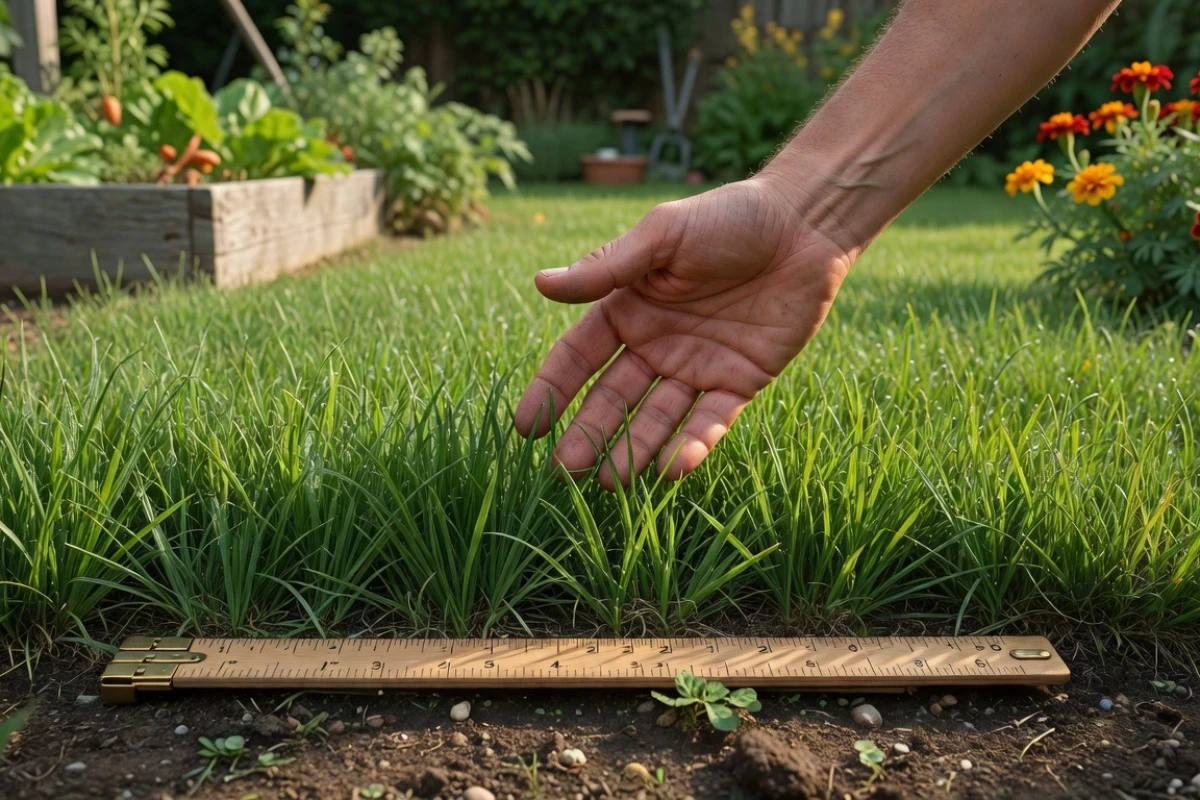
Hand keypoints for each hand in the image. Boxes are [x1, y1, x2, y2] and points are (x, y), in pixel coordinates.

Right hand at [513, 177, 856, 488]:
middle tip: (564, 473)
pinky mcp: (740, 382)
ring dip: (633, 450)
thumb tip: (540, 284)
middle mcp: (656, 344)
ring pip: (657, 418)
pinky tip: (673, 468)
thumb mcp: (662, 236)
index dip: (551, 391)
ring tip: (608, 484)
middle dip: (588, 434)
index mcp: (628, 309)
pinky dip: (693, 444)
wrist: (804, 225)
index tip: (526, 428)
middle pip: (612, 399)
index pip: (578, 358)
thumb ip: (606, 268)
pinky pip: (711, 419)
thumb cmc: (728, 218)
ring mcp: (697, 367)